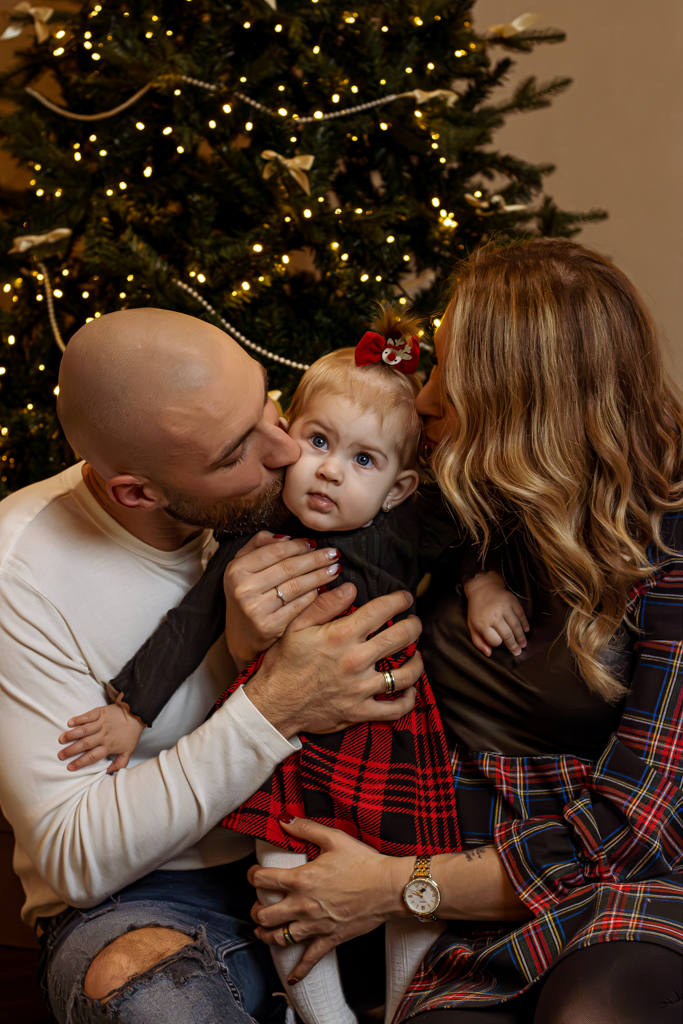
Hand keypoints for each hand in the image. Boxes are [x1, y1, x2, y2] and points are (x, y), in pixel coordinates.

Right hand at [58, 699, 144, 772]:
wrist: (136, 714)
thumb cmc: (131, 733)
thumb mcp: (128, 751)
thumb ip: (119, 764)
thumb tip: (109, 773)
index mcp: (109, 746)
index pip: (92, 756)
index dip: (80, 763)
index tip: (69, 768)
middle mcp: (103, 735)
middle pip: (85, 744)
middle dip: (71, 750)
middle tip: (60, 755)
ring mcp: (101, 723)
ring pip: (84, 730)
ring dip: (72, 735)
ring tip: (62, 740)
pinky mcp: (100, 712)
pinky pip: (88, 716)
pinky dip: (79, 719)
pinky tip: (69, 723)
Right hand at [224, 532, 342, 667]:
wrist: (241, 635)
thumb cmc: (246, 593)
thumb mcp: (242, 566)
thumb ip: (259, 545)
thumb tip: (287, 538)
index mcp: (237, 569)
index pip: (276, 550)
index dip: (299, 545)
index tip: (314, 543)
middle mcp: (243, 589)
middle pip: (289, 567)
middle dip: (316, 559)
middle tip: (333, 554)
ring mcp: (256, 609)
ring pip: (297, 586)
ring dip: (320, 576)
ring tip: (334, 569)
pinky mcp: (269, 626)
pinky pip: (299, 606)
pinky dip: (314, 596)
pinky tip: (324, 589)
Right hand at [242, 585, 421, 736]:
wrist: (273, 705)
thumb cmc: (284, 663)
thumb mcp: (296, 626)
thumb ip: (325, 604)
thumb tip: (351, 586)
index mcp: (342, 636)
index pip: (382, 610)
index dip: (399, 600)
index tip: (404, 598)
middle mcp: (356, 660)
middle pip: (401, 637)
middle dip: (414, 625)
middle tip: (414, 621)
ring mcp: (361, 688)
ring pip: (405, 674)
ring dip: (417, 662)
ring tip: (416, 653)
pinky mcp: (360, 711)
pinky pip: (395, 709)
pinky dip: (408, 700)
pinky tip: (410, 689)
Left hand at [249, 816, 409, 982]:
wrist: (388, 887)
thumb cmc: (363, 862)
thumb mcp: (334, 838)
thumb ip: (306, 828)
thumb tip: (284, 819)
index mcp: (301, 880)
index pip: (263, 880)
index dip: (252, 876)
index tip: (253, 875)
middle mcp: (303, 905)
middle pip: (264, 914)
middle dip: (255, 910)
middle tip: (257, 905)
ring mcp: (315, 925)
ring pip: (279, 938)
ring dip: (266, 935)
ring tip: (262, 931)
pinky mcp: (329, 939)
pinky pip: (309, 959)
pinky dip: (299, 970)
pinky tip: (291, 976)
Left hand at [464, 572, 529, 656]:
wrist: (482, 588)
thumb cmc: (477, 610)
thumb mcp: (472, 625)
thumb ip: (478, 641)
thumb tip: (489, 654)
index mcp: (482, 623)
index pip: (494, 640)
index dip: (497, 643)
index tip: (499, 642)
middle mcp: (494, 616)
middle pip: (507, 635)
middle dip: (514, 645)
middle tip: (518, 652)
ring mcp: (504, 608)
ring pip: (516, 626)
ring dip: (521, 637)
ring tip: (523, 644)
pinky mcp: (512, 601)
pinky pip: (521, 615)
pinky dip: (525, 624)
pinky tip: (526, 630)